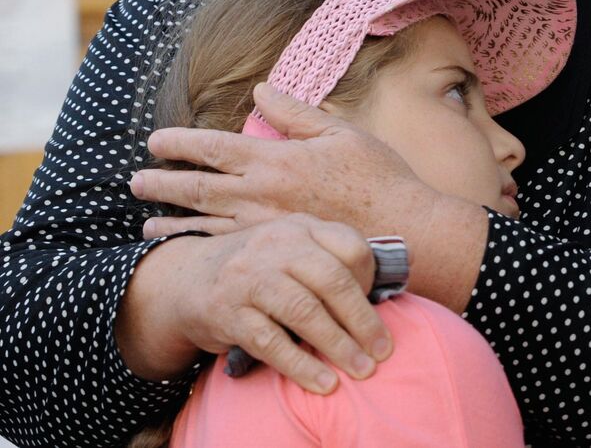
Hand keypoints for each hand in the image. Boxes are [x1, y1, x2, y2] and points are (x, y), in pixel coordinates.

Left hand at [132, 83, 431, 238]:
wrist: (405, 229)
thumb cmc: (380, 176)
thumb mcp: (342, 132)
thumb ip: (297, 112)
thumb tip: (262, 90)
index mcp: (276, 159)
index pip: (213, 147)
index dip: (179, 143)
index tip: (155, 141)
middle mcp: (262, 194)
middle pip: (197, 187)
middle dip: (161, 182)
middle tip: (135, 181)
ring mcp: (266, 228)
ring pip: (204, 224)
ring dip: (171, 221)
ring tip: (146, 222)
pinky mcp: (277, 253)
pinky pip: (227, 249)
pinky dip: (200, 247)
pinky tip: (186, 248)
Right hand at [157, 214, 391, 393]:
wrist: (186, 279)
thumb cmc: (259, 269)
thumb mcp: (292, 249)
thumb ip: (330, 259)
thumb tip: (385, 291)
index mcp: (300, 227)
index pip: (350, 246)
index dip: (370, 279)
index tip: (380, 306)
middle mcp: (275, 245)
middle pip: (332, 280)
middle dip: (363, 320)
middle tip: (383, 351)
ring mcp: (248, 277)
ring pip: (304, 311)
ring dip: (338, 345)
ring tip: (362, 370)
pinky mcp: (227, 312)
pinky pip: (271, 342)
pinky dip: (301, 365)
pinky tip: (324, 382)